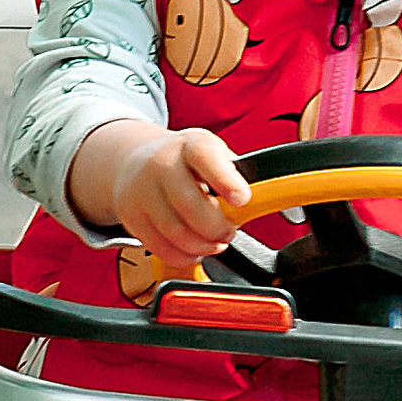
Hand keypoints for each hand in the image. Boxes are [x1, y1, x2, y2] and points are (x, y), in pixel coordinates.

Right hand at [97, 124, 250, 267]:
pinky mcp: (131, 216)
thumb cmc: (184, 161)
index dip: (226, 180)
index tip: (242, 199)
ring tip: (214, 242)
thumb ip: (237, 175)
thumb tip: (270, 199)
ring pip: (176, 232)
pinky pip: (161, 247)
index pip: (206, 157)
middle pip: (191, 205)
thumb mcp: (213, 154)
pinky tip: (193, 248)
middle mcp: (162, 164)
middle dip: (217, 228)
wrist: (133, 160)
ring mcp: (142, 190)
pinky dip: (183, 255)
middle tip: (229, 232)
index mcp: (191, 145)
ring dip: (203, 245)